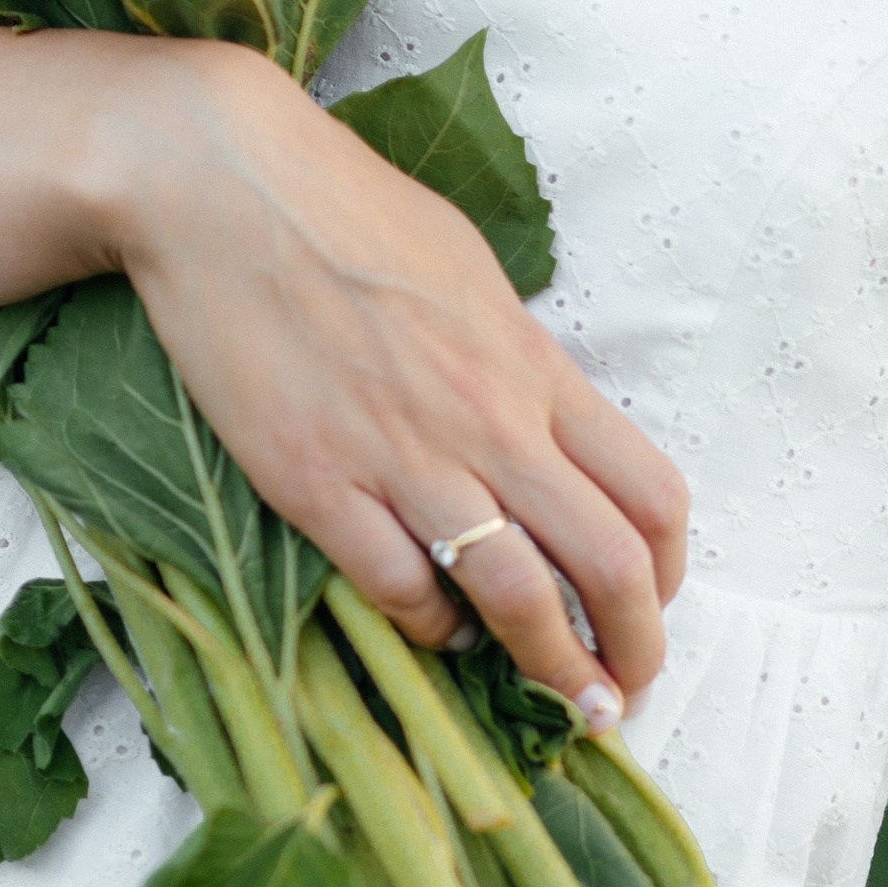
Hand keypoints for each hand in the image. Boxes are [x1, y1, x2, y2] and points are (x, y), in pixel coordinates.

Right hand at [91, 42, 686, 713]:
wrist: (220, 186)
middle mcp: (488, 419)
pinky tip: (436, 631)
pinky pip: (400, 587)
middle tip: (622, 694)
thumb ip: (512, 356)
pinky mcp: (315, 483)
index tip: (653, 607)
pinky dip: (432, 629)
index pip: (648, 493)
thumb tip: (538, 415)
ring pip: (516, 595)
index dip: (667, 573)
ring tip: (558, 701)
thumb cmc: (340, 207)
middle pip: (607, 563)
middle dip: (632, 648)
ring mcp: (403, 456)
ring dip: (549, 666)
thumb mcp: (466, 270)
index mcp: (532, 364)